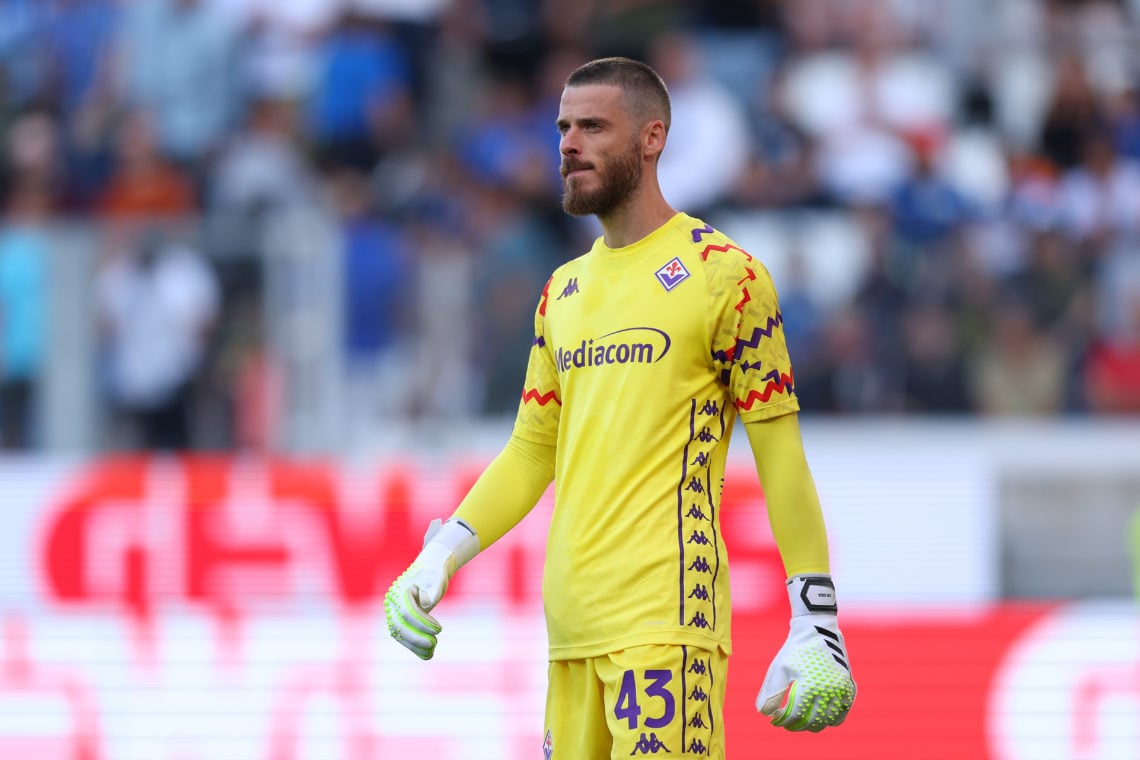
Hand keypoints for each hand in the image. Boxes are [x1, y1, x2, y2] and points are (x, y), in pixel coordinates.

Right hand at [384, 518, 479, 659]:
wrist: (434, 563)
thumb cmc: (437, 567)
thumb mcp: (438, 575)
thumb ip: (433, 586)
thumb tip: (428, 602)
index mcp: (401, 589)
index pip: (408, 611)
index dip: (423, 622)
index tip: (439, 629)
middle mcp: (394, 601)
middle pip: (400, 625)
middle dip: (417, 637)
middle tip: (435, 643)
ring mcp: (396, 611)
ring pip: (401, 633)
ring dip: (416, 645)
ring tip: (432, 651)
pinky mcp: (403, 618)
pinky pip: (406, 636)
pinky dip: (415, 646)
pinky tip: (428, 655)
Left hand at [757, 574, 855, 730]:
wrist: (817, 630)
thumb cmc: (795, 649)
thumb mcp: (778, 668)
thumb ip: (771, 692)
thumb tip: (764, 714)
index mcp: (809, 686)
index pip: (796, 716)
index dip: (784, 722)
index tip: (775, 721)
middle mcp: (828, 690)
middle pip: (813, 722)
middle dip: (798, 726)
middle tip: (788, 723)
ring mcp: (841, 689)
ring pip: (829, 720)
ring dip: (815, 724)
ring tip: (802, 721)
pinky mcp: (849, 686)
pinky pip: (843, 712)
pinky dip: (832, 718)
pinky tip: (820, 716)